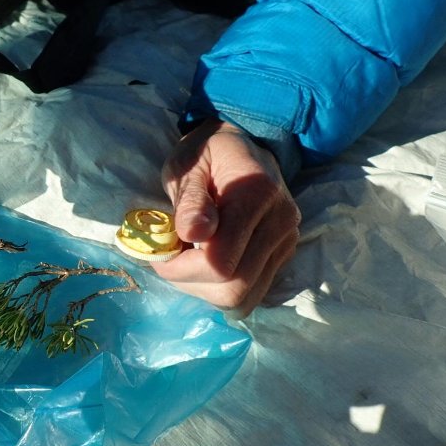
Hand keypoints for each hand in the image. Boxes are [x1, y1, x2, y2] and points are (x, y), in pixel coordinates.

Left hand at [151, 119, 300, 315]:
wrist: (243, 148)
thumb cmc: (205, 153)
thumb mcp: (186, 166)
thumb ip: (190, 200)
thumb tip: (193, 233)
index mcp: (257, 194)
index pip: (221, 262)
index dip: (181, 269)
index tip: (160, 254)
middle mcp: (281, 222)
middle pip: (234, 288)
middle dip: (191, 283)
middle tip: (170, 259)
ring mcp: (285, 242)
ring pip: (244, 297)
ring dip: (205, 289)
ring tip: (187, 260)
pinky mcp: (282, 255)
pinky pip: (251, 292)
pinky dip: (221, 288)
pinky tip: (205, 264)